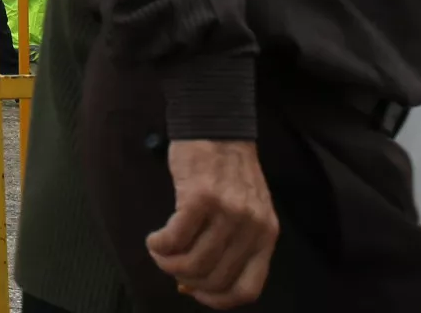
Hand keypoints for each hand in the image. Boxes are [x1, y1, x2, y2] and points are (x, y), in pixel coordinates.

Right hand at [149, 138, 276, 307]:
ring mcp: (226, 212)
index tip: (197, 292)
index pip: (248, 288)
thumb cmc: (228, 169)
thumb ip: (231, 243)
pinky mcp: (199, 197)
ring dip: (167, 263)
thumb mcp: (245, 209)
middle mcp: (250, 227)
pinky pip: (174, 239)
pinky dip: (159, 245)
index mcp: (266, 234)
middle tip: (171, 266)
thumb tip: (195, 281)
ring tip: (159, 251)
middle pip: (214, 278)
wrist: (217, 124)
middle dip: (186, 280)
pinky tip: (154, 239)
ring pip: (192, 263)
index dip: (218, 300)